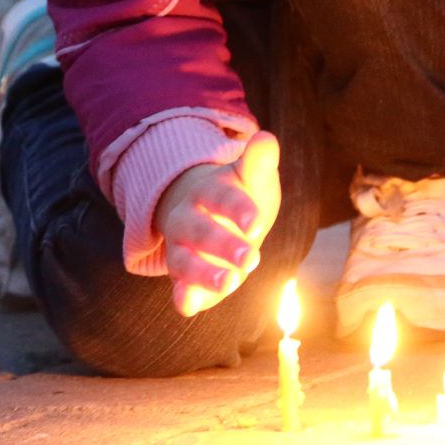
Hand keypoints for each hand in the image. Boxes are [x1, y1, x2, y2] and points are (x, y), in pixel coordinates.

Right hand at [155, 131, 280, 317]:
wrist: (215, 215)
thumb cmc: (241, 194)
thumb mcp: (253, 177)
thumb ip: (259, 161)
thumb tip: (265, 138)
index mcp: (208, 192)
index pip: (221, 198)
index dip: (237, 209)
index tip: (256, 223)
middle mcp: (188, 220)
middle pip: (199, 231)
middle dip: (223, 245)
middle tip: (251, 258)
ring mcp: (182, 250)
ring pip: (183, 261)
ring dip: (203, 273)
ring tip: (229, 283)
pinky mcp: (185, 278)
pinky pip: (179, 288)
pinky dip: (182, 297)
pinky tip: (188, 306)